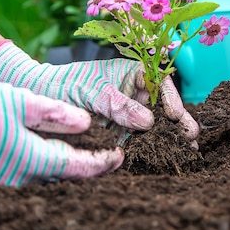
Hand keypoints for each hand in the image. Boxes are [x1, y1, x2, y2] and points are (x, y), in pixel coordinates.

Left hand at [0, 41, 199, 145]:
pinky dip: (149, 148)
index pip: (157, 82)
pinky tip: (162, 157)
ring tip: (185, 150)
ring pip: (154, 124)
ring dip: (169, 136)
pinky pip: (137, 139)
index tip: (175, 115)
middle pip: (161, 105)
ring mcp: (127, 112)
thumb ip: (117, 104)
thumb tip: (147, 121)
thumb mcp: (90, 91)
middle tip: (190, 136)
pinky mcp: (119, 131)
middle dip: (178, 120)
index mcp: (130, 72)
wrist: (38, 99)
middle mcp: (132, 92)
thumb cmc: (62, 85)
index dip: (170, 97)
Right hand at [0, 77, 123, 185]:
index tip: (121, 156)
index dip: (102, 163)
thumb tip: (84, 123)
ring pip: (44, 175)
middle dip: (87, 167)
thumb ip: (55, 114)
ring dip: (66, 165)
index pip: (77, 168)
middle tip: (109, 155)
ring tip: (83, 150)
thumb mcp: (18, 101)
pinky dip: (43, 163)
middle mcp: (17, 177)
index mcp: (30, 160)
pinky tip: (45, 148)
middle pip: (63, 176)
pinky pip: (25, 172)